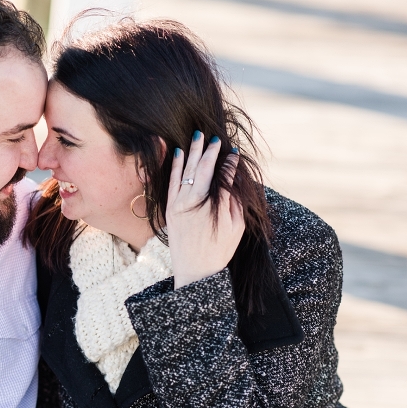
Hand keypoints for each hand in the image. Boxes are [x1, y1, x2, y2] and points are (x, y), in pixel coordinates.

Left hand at [166, 132, 244, 288]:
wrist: (194, 271)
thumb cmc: (220, 250)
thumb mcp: (236, 228)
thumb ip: (235, 201)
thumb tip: (234, 178)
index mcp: (215, 208)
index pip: (223, 177)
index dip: (229, 163)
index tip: (233, 152)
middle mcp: (195, 204)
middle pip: (203, 170)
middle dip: (209, 152)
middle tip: (215, 137)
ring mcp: (179, 205)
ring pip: (186, 172)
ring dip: (192, 152)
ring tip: (198, 136)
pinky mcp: (169, 208)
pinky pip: (171, 182)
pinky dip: (175, 166)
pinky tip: (179, 153)